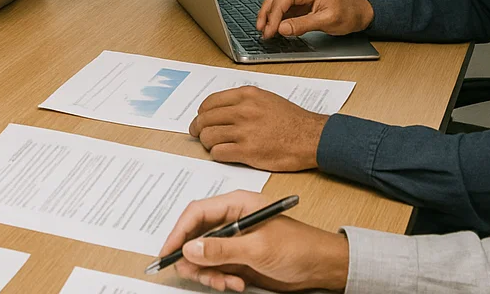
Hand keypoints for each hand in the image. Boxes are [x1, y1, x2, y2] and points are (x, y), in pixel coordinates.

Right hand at [159, 190, 349, 292]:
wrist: (321, 267)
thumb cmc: (297, 247)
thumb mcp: (257, 248)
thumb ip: (222, 249)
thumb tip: (189, 248)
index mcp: (236, 204)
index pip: (197, 212)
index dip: (179, 231)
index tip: (168, 252)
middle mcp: (232, 219)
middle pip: (197, 236)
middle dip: (195, 258)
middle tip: (197, 275)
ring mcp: (235, 240)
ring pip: (205, 256)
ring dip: (210, 273)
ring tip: (227, 283)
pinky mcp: (239, 258)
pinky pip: (217, 268)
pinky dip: (220, 279)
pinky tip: (237, 284)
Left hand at [189, 86, 327, 171]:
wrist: (310, 137)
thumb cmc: (291, 120)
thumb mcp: (266, 99)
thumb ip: (243, 101)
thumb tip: (222, 109)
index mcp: (246, 95)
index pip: (210, 102)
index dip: (202, 112)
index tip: (201, 118)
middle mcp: (243, 110)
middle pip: (205, 119)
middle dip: (198, 128)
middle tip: (198, 134)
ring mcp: (245, 131)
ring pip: (209, 136)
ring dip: (206, 143)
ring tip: (212, 145)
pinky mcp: (248, 152)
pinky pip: (219, 153)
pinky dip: (216, 154)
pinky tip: (222, 154)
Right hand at [256, 0, 374, 39]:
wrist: (359, 13)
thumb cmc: (348, 13)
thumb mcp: (326, 20)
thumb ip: (302, 24)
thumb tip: (282, 28)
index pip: (282, 0)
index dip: (273, 17)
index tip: (269, 31)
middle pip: (276, 0)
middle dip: (268, 16)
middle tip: (263, 32)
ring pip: (278, 3)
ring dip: (271, 17)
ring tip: (265, 30)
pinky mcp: (301, 1)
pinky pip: (285, 8)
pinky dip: (278, 18)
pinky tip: (274, 27)